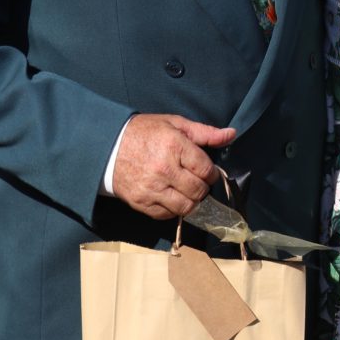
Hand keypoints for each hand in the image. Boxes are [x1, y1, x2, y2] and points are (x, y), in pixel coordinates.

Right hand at [112, 113, 235, 218]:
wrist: (108, 145)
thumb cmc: (145, 132)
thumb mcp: (175, 124)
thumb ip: (204, 132)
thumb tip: (231, 134)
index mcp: (174, 146)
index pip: (205, 169)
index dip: (211, 172)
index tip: (207, 171)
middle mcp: (164, 169)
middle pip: (198, 191)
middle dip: (203, 187)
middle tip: (197, 180)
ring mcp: (152, 189)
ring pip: (185, 207)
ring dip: (191, 201)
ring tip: (186, 189)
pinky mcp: (141, 203)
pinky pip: (167, 215)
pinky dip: (174, 208)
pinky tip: (171, 195)